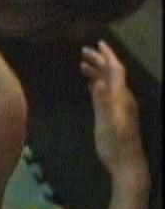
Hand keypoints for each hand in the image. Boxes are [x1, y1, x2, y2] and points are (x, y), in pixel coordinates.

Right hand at [80, 41, 147, 179]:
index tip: (98, 42)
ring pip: (108, 83)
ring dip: (97, 71)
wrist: (126, 165)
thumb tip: (98, 79)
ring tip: (82, 64)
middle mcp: (122, 98)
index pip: (116, 70)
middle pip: (112, 74)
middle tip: (83, 51)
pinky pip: (106, 92)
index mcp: (120, 97)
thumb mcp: (107, 122)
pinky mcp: (114, 114)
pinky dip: (97, 83)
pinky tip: (90, 84)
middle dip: (99, 60)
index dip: (108, 55)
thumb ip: (102, 101)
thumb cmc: (115, 144)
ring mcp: (119, 107)